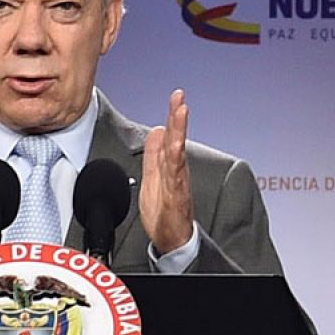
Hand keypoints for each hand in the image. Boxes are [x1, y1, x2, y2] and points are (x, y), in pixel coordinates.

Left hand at [139, 90, 194, 254]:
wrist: (171, 238)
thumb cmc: (164, 210)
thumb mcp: (153, 177)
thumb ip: (154, 154)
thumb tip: (157, 131)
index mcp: (170, 165)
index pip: (171, 135)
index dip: (173, 116)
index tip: (177, 96)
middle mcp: (176, 171)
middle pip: (177, 139)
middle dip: (178, 117)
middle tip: (179, 97)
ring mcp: (177, 183)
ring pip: (178, 153)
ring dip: (179, 132)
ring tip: (181, 113)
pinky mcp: (176, 196)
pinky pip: (176, 176)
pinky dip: (176, 160)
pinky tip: (176, 147)